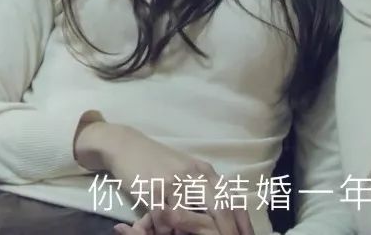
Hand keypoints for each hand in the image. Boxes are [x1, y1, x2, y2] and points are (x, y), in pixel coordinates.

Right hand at [75, 121, 253, 234]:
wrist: (128, 145)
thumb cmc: (159, 161)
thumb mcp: (188, 170)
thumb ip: (204, 187)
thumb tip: (223, 210)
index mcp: (206, 172)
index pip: (232, 198)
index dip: (242, 220)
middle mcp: (194, 176)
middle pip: (220, 208)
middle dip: (228, 231)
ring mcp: (174, 182)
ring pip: (192, 217)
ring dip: (193, 234)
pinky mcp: (153, 189)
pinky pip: (164, 218)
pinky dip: (165, 231)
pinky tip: (165, 234)